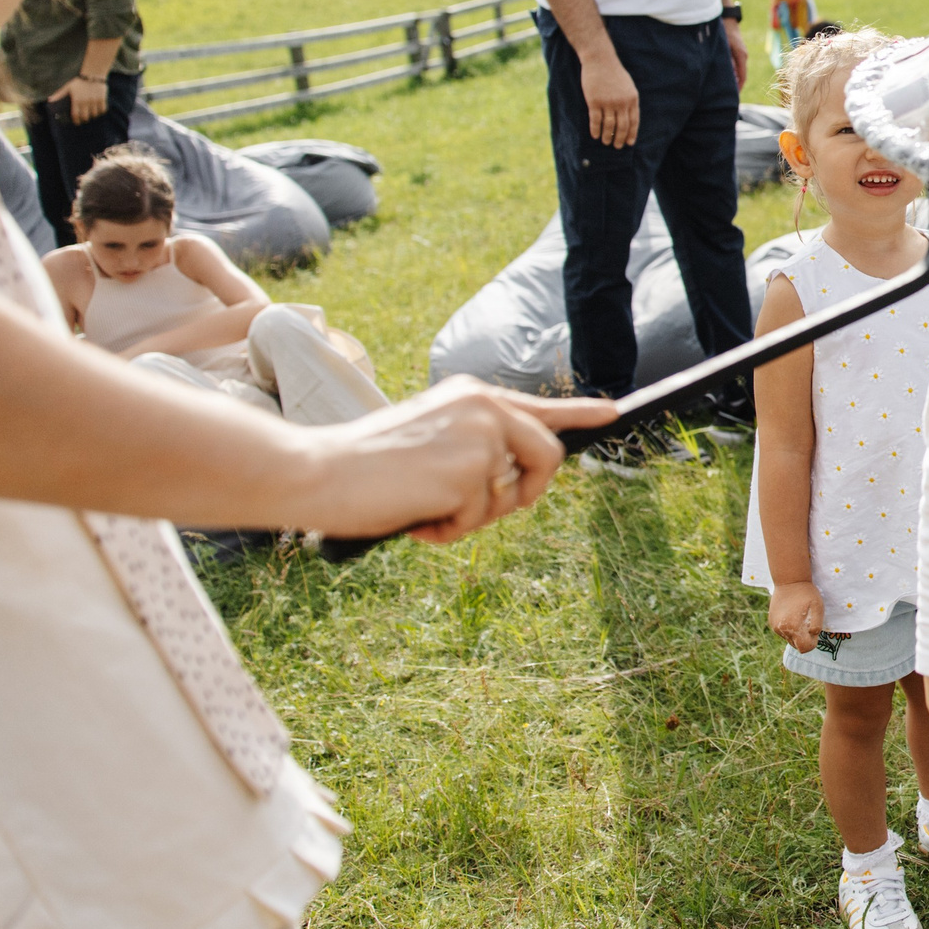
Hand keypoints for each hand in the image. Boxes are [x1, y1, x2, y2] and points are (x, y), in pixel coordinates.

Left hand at [52, 73, 109, 124]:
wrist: (93, 75)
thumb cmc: (79, 82)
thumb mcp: (68, 87)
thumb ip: (59, 95)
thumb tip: (50, 100)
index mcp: (77, 100)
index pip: (75, 115)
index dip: (76, 120)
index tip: (76, 122)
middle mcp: (86, 101)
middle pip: (85, 117)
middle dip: (84, 120)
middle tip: (83, 119)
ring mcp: (95, 101)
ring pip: (94, 114)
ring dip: (92, 116)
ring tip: (91, 115)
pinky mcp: (102, 99)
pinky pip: (103, 110)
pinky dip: (100, 112)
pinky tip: (98, 111)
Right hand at [291, 378, 614, 543]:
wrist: (316, 471)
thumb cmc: (363, 465)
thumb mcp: (429, 443)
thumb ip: (474, 449)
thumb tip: (515, 478)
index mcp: (472, 396)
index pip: (539, 407)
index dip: (580, 413)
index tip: (612, 414)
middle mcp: (485, 408)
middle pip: (547, 456)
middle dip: (526, 491)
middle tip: (483, 510)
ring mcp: (481, 437)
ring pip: (511, 495)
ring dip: (472, 515)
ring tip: (424, 507)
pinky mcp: (470, 472)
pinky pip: (479, 519)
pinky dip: (447, 531)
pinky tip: (413, 516)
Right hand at [582, 53, 639, 148]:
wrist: (600, 60)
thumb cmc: (614, 72)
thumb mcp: (628, 86)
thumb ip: (629, 100)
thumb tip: (629, 117)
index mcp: (632, 99)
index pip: (634, 121)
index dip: (631, 134)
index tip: (629, 143)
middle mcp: (622, 102)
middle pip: (622, 126)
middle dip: (620, 138)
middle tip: (617, 147)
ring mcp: (608, 102)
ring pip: (609, 125)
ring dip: (607, 136)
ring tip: (606, 142)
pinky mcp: (594, 101)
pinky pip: (595, 120)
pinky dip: (595, 129)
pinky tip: (595, 135)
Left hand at [723, 19, 748, 89]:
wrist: (727, 18)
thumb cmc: (724, 31)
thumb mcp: (724, 46)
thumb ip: (727, 60)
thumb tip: (730, 73)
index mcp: (741, 55)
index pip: (743, 76)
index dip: (738, 87)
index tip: (733, 96)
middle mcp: (743, 55)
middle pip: (741, 75)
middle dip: (736, 85)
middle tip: (728, 96)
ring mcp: (741, 53)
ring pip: (739, 70)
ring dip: (734, 79)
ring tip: (725, 89)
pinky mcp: (737, 51)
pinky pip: (737, 65)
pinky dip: (733, 72)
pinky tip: (725, 76)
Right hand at [768, 581, 823, 652]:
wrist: (789, 580)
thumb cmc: (807, 594)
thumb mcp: (818, 608)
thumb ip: (817, 625)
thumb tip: (813, 635)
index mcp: (793, 627)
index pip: (805, 648)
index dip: (812, 642)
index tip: (814, 630)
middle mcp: (781, 629)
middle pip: (797, 645)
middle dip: (804, 638)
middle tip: (808, 622)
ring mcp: (775, 627)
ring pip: (790, 638)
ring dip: (797, 632)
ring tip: (800, 616)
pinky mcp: (772, 622)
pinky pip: (783, 631)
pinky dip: (789, 627)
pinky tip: (792, 614)